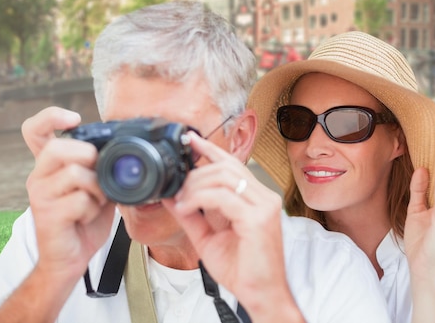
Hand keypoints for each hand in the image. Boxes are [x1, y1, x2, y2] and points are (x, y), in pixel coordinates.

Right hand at [22, 107, 114, 279]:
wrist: (71, 258)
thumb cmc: (83, 220)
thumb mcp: (95, 186)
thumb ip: (100, 166)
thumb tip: (121, 149)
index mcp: (49, 166)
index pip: (34, 129)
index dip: (51, 116)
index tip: (74, 119)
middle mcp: (38, 176)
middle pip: (58, 148)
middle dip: (88, 157)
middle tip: (98, 175)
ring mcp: (40, 196)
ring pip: (74, 173)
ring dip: (96, 188)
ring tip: (95, 201)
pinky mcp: (47, 216)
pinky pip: (79, 200)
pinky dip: (92, 209)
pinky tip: (87, 217)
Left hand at [164, 132, 302, 320]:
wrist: (260, 295)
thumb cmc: (241, 268)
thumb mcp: (207, 236)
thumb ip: (191, 214)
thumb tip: (170, 195)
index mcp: (255, 198)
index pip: (232, 164)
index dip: (210, 149)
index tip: (190, 140)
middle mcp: (263, 197)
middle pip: (225, 167)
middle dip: (195, 173)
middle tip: (176, 188)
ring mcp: (263, 206)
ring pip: (222, 177)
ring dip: (194, 186)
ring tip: (181, 202)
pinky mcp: (258, 218)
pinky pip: (222, 197)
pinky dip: (199, 199)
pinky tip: (187, 208)